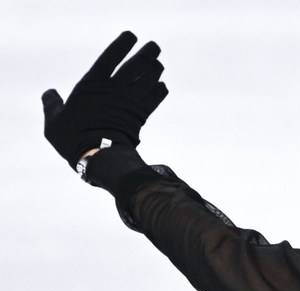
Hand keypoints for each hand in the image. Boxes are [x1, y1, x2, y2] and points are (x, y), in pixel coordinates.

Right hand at [42, 31, 167, 168]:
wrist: (99, 157)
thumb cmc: (72, 139)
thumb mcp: (54, 120)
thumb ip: (53, 104)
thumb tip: (49, 93)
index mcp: (92, 84)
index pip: (110, 56)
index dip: (122, 44)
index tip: (131, 36)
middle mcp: (114, 89)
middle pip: (137, 64)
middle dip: (148, 53)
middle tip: (154, 47)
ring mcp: (130, 101)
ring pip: (149, 79)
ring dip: (156, 69)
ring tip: (159, 64)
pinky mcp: (141, 116)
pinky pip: (155, 98)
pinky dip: (160, 90)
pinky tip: (161, 86)